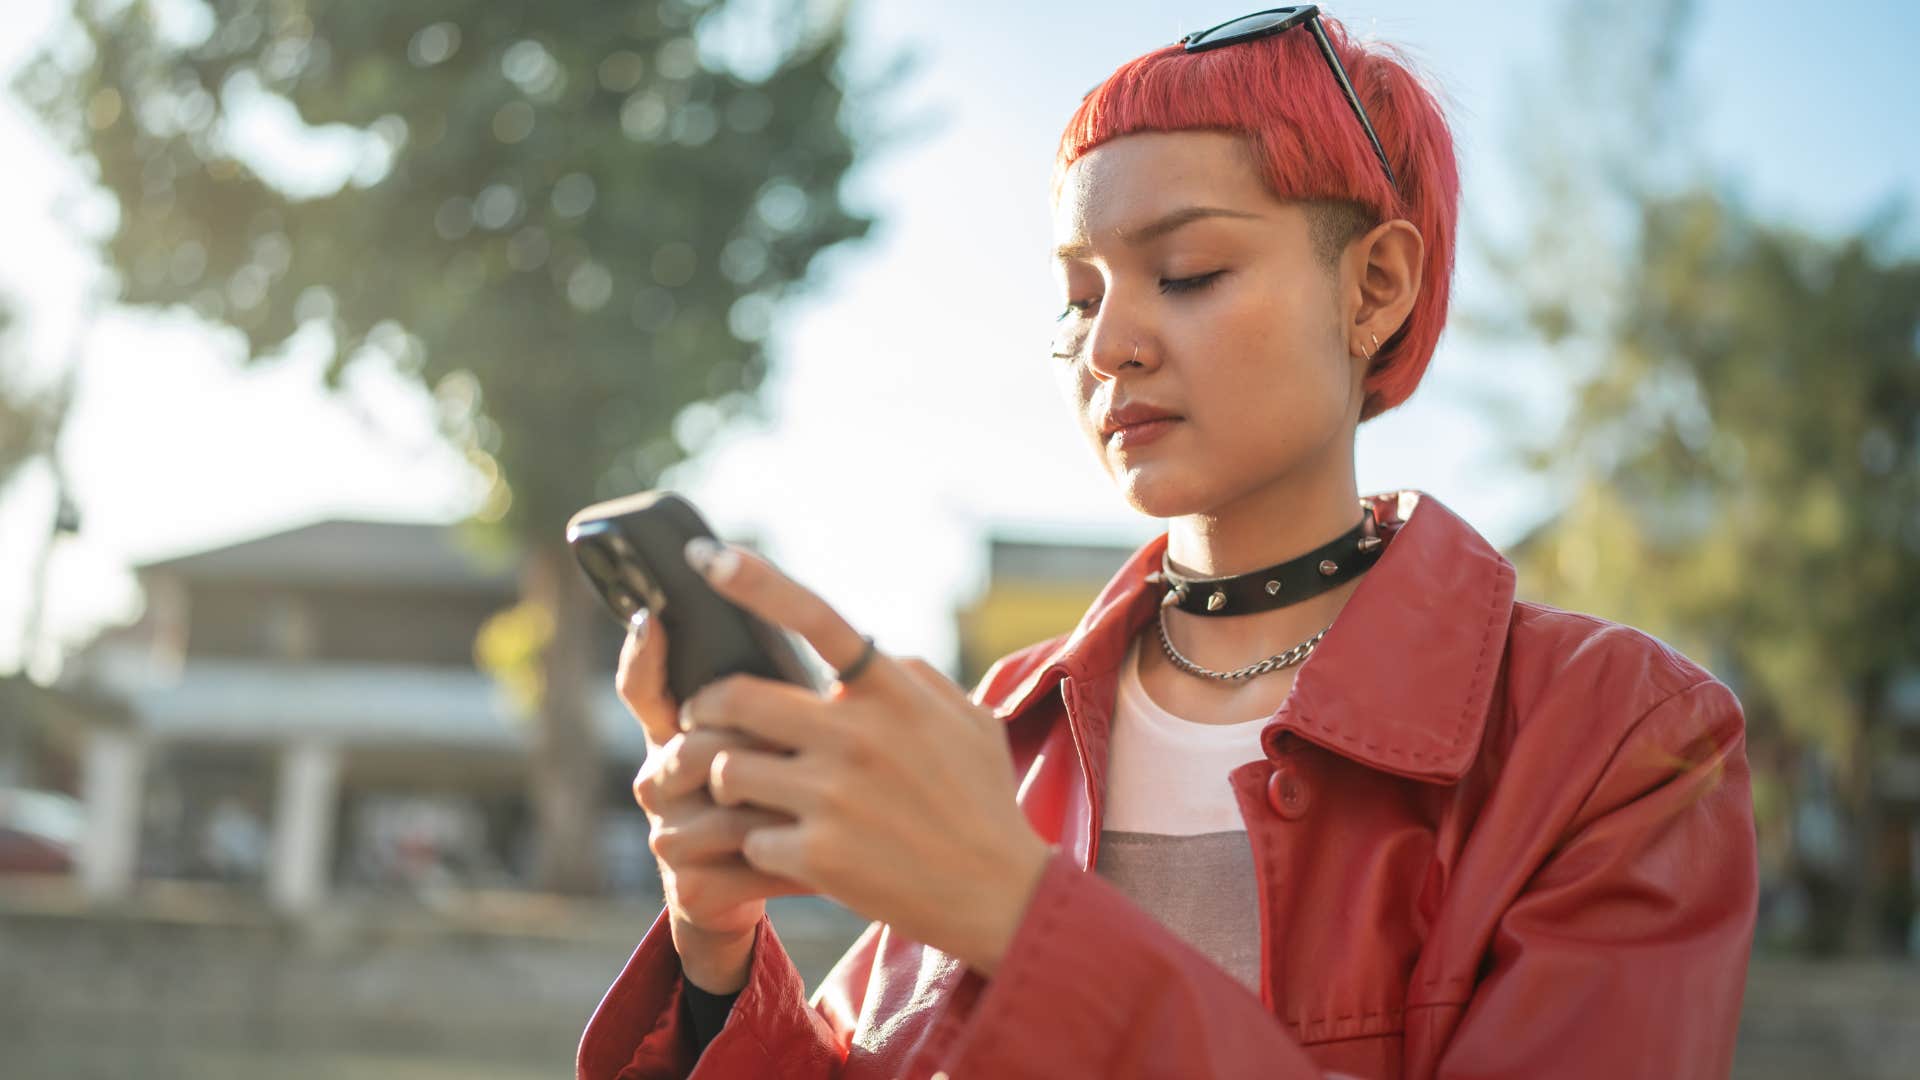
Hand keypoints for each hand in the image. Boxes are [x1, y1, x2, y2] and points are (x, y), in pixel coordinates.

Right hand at [618, 612, 811, 990]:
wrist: (770, 879)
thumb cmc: (783, 787)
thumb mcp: (778, 736)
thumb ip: (777, 694)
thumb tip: (810, 627)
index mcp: (676, 732)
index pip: (642, 687)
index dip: (642, 654)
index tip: (653, 617)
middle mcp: (658, 780)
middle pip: (699, 745)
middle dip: (763, 747)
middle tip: (815, 749)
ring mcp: (668, 836)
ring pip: (730, 807)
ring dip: (791, 806)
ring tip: (836, 804)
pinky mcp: (692, 888)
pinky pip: (750, 861)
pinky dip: (799, 856)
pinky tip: (831, 854)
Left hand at [678, 537, 1052, 977]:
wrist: (997, 894)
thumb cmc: (982, 800)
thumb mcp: (968, 719)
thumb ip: (913, 675)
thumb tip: (869, 648)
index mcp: (892, 692)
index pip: (816, 618)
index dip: (756, 582)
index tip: (708, 556)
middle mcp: (858, 736)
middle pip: (736, 698)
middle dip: (703, 707)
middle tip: (698, 718)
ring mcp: (834, 797)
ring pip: (727, 770)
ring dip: (724, 779)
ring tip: (746, 791)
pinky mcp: (817, 856)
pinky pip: (750, 836)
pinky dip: (760, 843)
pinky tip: (789, 849)